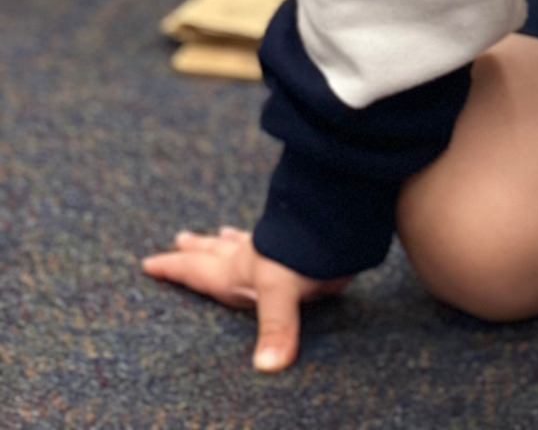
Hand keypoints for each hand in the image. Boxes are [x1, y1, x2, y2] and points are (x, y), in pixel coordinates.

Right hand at [141, 225, 349, 370]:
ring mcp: (273, 245)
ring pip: (242, 241)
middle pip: (216, 250)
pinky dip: (260, 237)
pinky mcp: (294, 240)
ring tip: (220, 233)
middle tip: (180, 238)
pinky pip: (268, 238)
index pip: (197, 270)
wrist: (340, 219)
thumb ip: (275, 327)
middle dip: (196, 249)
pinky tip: (269, 234)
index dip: (173, 268)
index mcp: (237, 270)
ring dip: (227, 240)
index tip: (148, 263)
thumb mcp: (282, 292)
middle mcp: (251, 256)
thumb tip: (268, 366)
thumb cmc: (304, 254)